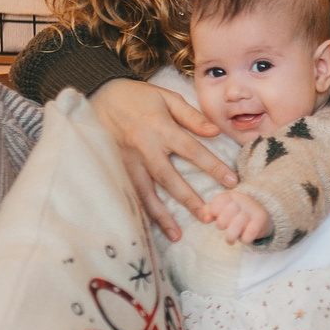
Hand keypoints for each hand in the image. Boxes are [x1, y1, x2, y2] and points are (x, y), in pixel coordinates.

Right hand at [91, 78, 235, 242]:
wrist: (97, 94)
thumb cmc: (136, 96)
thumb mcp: (166, 97)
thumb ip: (191, 116)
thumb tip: (215, 132)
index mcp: (160, 128)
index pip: (192, 150)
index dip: (212, 167)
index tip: (231, 182)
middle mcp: (143, 147)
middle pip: (168, 177)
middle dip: (188, 199)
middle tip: (208, 216)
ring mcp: (126, 160)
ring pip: (145, 191)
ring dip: (160, 215)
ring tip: (176, 234)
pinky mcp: (114, 167)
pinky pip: (129, 193)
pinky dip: (139, 210)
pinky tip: (148, 227)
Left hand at [205, 189, 271, 245]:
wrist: (260, 218)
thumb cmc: (235, 215)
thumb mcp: (221, 211)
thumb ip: (210, 212)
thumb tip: (206, 218)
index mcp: (230, 196)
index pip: (220, 200)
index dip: (214, 210)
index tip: (213, 218)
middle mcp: (242, 200)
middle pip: (230, 210)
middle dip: (222, 222)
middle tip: (221, 228)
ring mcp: (253, 209)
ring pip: (240, 221)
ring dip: (232, 234)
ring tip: (230, 240)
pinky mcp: (261, 219)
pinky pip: (252, 231)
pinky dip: (245, 238)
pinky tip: (244, 240)